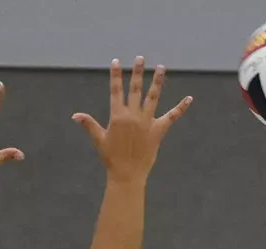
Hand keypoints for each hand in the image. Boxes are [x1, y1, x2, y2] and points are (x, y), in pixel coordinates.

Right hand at [73, 58, 190, 185]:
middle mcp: (133, 116)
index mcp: (117, 116)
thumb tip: (75, 115)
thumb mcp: (99, 139)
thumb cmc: (111, 158)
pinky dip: (181, 108)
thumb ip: (89, 124)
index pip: (116, 91)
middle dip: (137, 73)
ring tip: (161, 67)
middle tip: (140, 58)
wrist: (127, 174)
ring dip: (157, 82)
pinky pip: (172, 117)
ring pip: (153, 97)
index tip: (116, 62)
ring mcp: (147, 123)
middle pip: (135, 89)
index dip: (116, 76)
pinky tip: (189, 98)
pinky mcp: (158, 131)